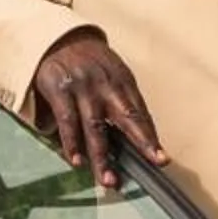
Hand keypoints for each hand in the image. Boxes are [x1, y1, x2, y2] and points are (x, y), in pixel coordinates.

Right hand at [29, 31, 166, 190]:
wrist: (56, 38)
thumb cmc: (90, 63)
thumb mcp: (112, 74)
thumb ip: (123, 102)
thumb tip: (140, 137)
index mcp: (123, 81)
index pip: (141, 114)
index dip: (151, 137)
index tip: (161, 159)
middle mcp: (106, 84)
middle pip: (127, 117)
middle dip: (142, 142)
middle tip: (153, 163)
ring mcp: (83, 87)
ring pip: (95, 126)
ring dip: (102, 156)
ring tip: (108, 180)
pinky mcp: (60, 90)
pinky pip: (68, 121)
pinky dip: (72, 143)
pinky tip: (76, 161)